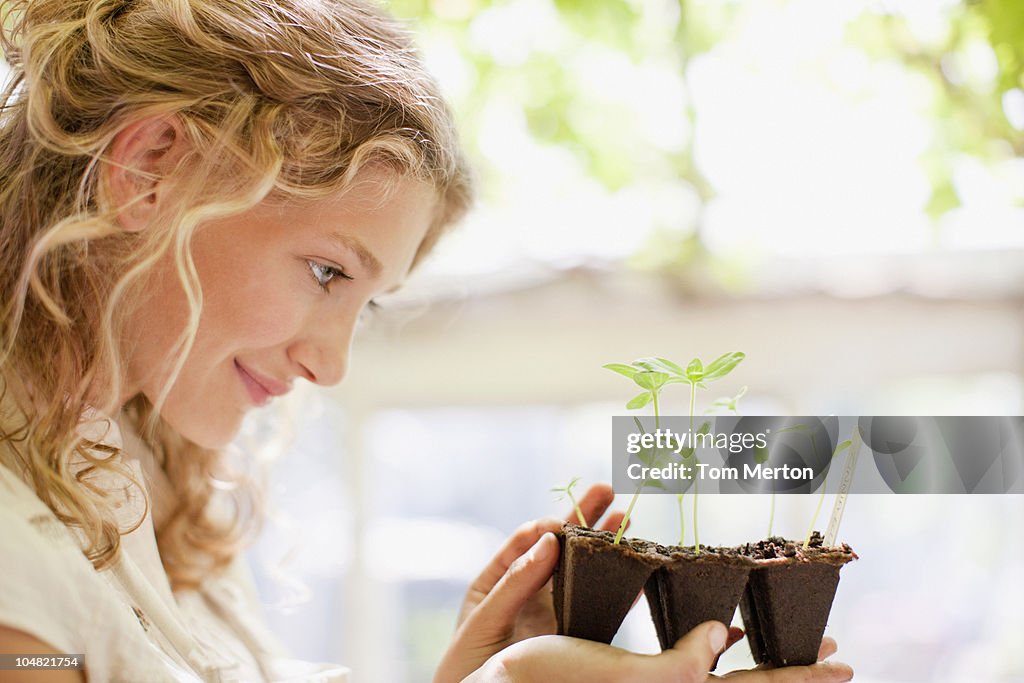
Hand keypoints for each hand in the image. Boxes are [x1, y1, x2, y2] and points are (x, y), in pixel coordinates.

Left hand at [434, 484, 623, 682]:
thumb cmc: (466, 664)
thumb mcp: (484, 618)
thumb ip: (514, 582)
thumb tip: (548, 541)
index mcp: (501, 577)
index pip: (527, 540)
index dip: (547, 528)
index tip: (563, 526)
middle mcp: (530, 587)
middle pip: (560, 545)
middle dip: (584, 516)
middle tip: (606, 490)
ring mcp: (552, 608)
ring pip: (583, 569)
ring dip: (604, 545)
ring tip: (625, 521)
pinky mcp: (571, 632)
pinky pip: (598, 605)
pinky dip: (619, 589)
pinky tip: (635, 572)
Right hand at [466, 624, 851, 682]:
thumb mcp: (626, 679)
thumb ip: (680, 666)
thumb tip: (723, 637)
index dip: (804, 678)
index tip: (846, 662)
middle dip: (792, 669)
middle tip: (832, 652)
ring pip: (723, 675)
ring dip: (760, 658)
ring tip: (789, 642)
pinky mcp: (634, 673)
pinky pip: (690, 662)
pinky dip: (715, 647)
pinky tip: (723, 633)